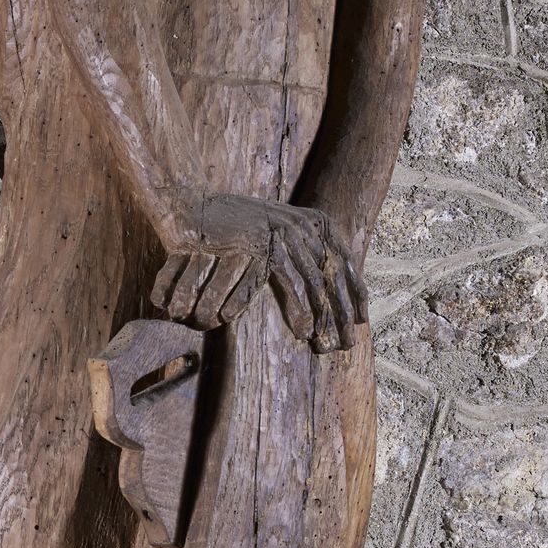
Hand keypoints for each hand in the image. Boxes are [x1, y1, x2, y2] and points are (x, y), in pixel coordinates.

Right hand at [153, 199, 365, 348]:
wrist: (187, 203)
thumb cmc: (229, 224)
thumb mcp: (270, 230)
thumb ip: (294, 249)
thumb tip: (317, 280)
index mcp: (310, 223)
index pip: (341, 261)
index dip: (353, 292)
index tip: (359, 322)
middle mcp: (299, 224)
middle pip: (328, 274)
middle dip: (338, 312)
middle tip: (345, 344)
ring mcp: (277, 230)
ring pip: (308, 280)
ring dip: (317, 315)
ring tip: (321, 342)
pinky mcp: (256, 241)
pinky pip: (279, 281)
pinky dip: (290, 306)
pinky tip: (300, 330)